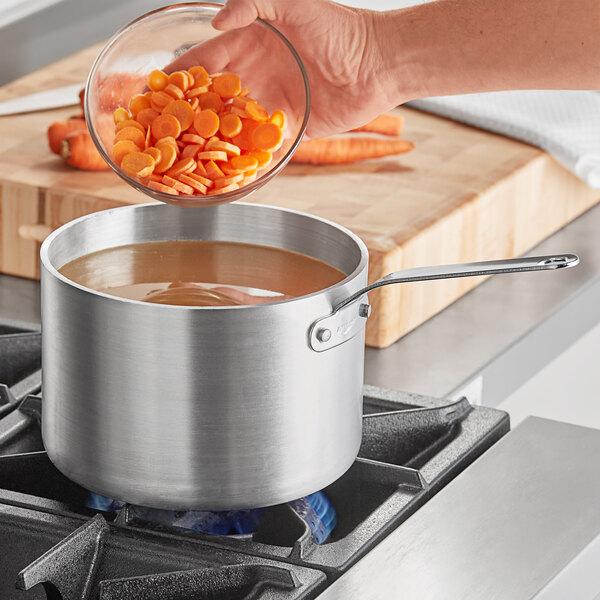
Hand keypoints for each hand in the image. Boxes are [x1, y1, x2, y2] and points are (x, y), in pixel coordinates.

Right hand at [170, 0, 397, 137]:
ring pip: (233, 124)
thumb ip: (256, 2)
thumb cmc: (342, 29)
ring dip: (210, 139)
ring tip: (183, 156)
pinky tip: (224, 169)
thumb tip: (217, 21)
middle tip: (160, 131)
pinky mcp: (290, 129)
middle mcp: (257, 77)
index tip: (153, 90)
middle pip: (213, 97)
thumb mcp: (296, 2)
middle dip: (187, 112)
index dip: (179, 74)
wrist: (380, 64)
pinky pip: (261, 145)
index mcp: (252, 46)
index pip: (205, 60)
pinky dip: (244, 156)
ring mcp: (272, 105)